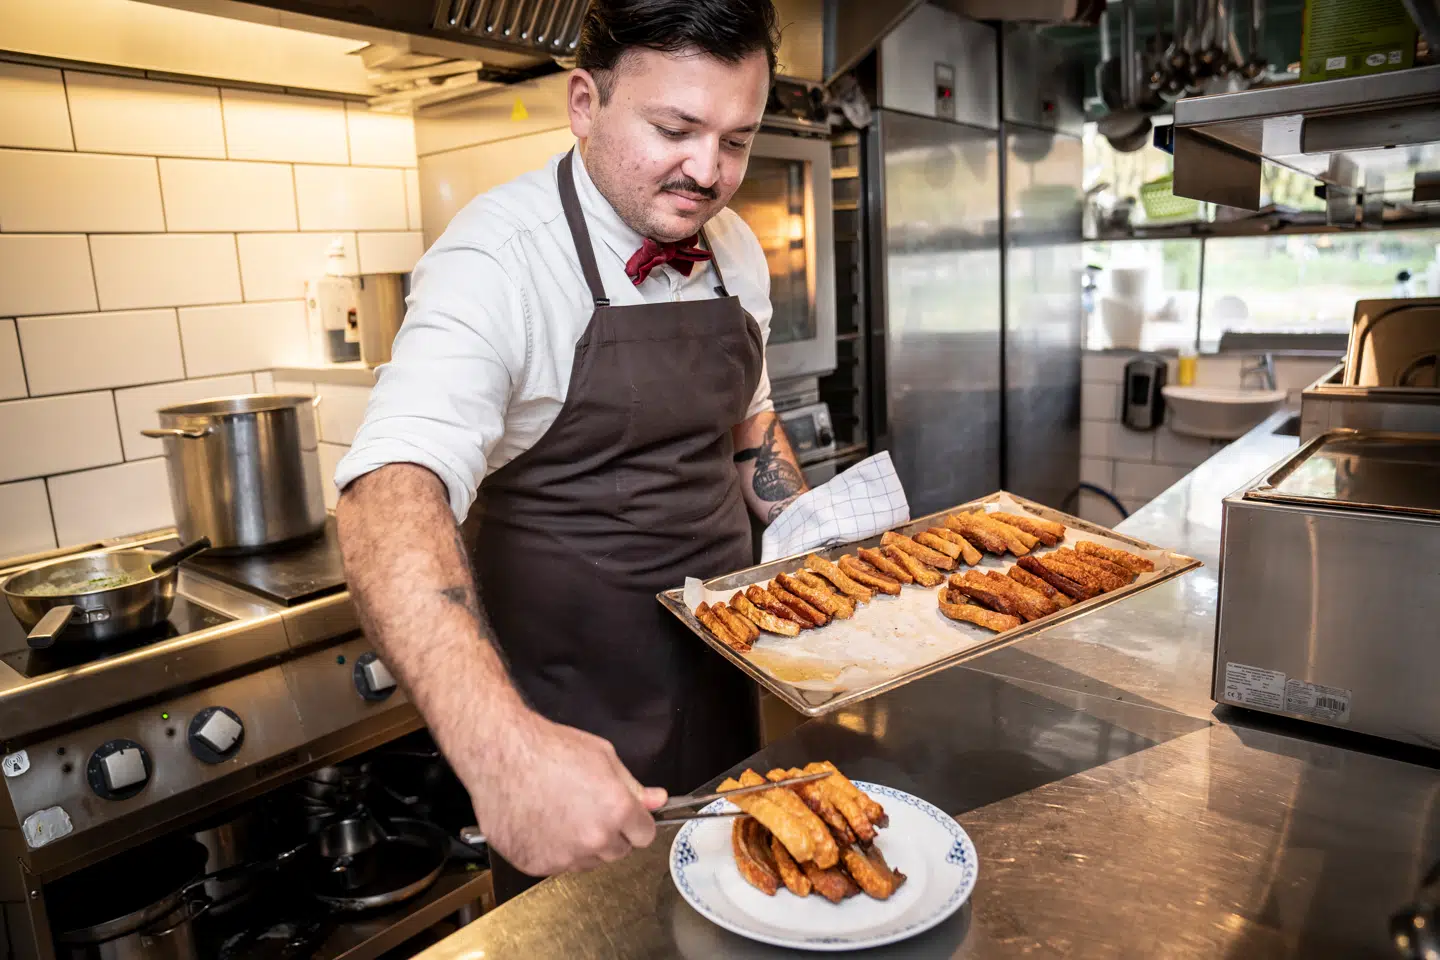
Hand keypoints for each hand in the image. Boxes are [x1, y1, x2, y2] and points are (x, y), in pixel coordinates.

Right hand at [460, 710, 667, 876]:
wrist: (500, 755)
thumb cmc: (548, 749)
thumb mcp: (602, 756)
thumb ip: (632, 786)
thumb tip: (656, 800)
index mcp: (616, 811)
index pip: (645, 835)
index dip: (635, 822)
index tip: (625, 815)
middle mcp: (593, 839)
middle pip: (618, 851)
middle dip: (610, 833)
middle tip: (587, 808)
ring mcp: (564, 856)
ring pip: (588, 861)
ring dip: (583, 845)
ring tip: (561, 812)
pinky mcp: (537, 865)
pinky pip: (557, 865)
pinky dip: (553, 850)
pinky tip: (542, 823)